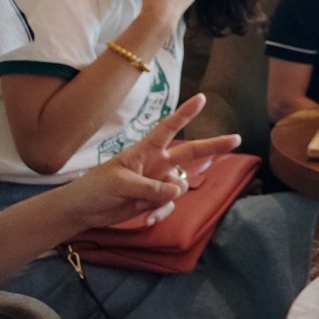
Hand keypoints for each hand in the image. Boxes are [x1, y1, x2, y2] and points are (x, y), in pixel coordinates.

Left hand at [58, 93, 240, 232]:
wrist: (82, 211)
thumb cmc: (95, 187)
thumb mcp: (121, 184)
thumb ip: (151, 188)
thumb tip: (177, 190)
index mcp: (145, 151)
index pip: (168, 128)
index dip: (185, 114)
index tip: (202, 99)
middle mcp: (156, 163)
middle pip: (190, 151)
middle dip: (214, 146)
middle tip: (237, 139)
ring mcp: (156, 182)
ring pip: (179, 187)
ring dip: (167, 199)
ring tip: (147, 209)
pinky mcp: (153, 200)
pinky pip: (168, 205)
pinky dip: (160, 213)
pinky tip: (146, 220)